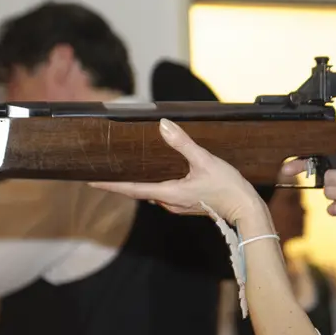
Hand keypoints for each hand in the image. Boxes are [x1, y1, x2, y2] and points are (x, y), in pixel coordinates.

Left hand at [88, 119, 265, 223]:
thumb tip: (163, 125)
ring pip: (151, 193)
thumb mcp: (205, 161)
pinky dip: (153, 185)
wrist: (245, 208)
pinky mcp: (187, 205)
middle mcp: (169, 202)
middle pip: (138, 192)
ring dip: (137, 184)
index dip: (110, 185)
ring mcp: (178, 205)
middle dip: (120, 183)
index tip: (90, 181)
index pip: (132, 189)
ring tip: (124, 172)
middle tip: (102, 172)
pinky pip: (163, 194)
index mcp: (169, 193)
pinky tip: (155, 176)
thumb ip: (183, 143)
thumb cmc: (227, 187)